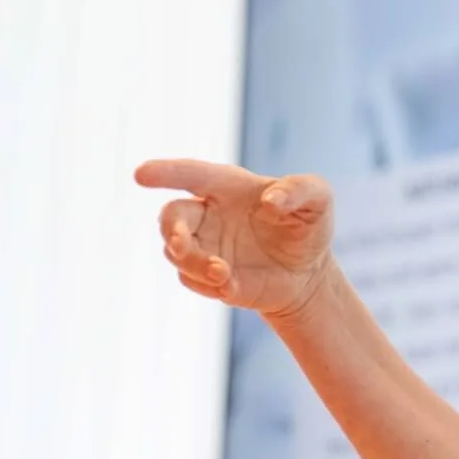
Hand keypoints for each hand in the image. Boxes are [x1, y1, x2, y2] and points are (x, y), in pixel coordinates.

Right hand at [134, 158, 334, 315]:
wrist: (308, 273)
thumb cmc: (308, 226)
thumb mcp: (318, 200)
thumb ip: (300, 190)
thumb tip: (271, 200)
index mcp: (227, 187)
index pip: (190, 174)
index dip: (165, 172)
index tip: (140, 175)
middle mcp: (208, 215)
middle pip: (170, 216)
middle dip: (170, 229)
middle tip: (179, 243)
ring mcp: (205, 247)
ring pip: (176, 253)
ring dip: (194, 262)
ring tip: (224, 273)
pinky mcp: (208, 277)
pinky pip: (192, 280)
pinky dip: (207, 284)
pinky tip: (233, 286)